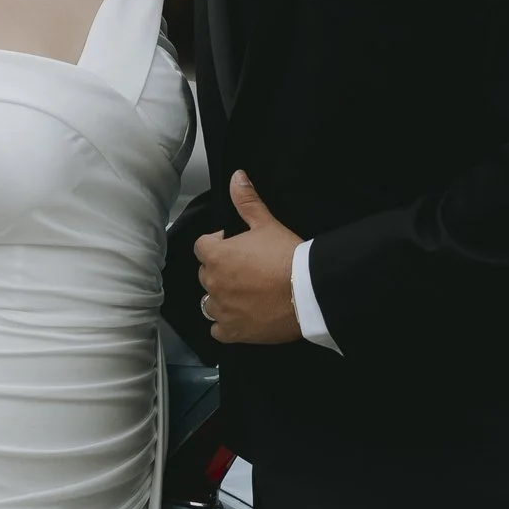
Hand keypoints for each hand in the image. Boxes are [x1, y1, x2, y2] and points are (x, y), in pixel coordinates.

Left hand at [193, 171, 303, 348]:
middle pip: (206, 274)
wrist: (307, 293)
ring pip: (209, 302)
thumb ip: (247, 201)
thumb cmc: (286, 256)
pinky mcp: (233, 332)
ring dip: (221, 297)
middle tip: (244, 269)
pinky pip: (218, 329)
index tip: (234, 244)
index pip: (201, 246)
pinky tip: (241, 317)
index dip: (217, 243)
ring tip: (244, 293)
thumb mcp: (267, 224)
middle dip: (220, 270)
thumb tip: (236, 177)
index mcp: (217, 256)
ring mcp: (221, 310)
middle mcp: (213, 284)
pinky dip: (225, 324)